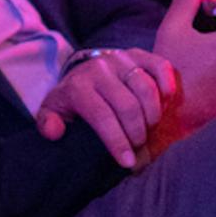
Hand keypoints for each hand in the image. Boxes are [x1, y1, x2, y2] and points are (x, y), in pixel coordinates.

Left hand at [41, 46, 176, 167]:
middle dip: (137, 133)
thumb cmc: (72, 100)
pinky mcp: (138, 54)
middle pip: (128, 106)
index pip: (102, 116)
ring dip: (153, 115)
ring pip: (146, 88)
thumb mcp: (54, 111)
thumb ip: (48, 123)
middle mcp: (99, 68)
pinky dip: (167, 86)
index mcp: (78, 86)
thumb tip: (54, 132)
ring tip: (150, 129)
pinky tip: (166, 104)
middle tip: (139, 147)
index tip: (128, 162)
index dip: (117, 141)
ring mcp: (121, 59)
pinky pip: (160, 66)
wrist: (83, 71)